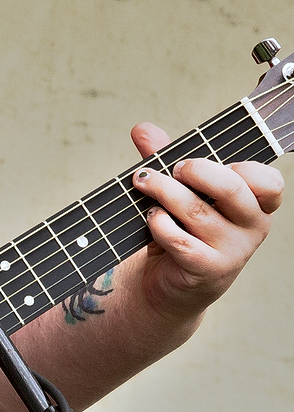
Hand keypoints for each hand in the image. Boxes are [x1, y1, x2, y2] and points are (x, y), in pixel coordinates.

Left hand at [129, 122, 282, 323]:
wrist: (165, 282)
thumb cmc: (179, 228)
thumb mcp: (177, 189)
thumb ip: (164, 157)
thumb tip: (142, 129)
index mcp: (254, 204)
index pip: (269, 181)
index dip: (241, 167)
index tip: (207, 162)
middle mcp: (251, 228)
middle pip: (231, 187)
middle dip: (194, 169)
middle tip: (173, 168)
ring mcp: (232, 252)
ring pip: (195, 209)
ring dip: (162, 190)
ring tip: (143, 184)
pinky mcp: (207, 269)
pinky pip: (178, 237)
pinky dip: (158, 222)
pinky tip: (151, 218)